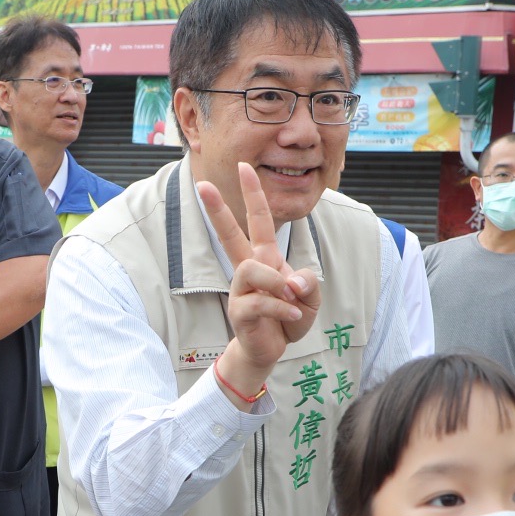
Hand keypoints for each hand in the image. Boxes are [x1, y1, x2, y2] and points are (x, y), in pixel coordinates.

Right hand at [199, 164, 320, 379]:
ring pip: (251, 270)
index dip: (253, 194)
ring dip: (276, 283)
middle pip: (229, 234)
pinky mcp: (240, 311)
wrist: (273, 348)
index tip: (244, 167)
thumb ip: (309, 284)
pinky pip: (260, 302)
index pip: (258, 221)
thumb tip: (293, 280)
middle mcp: (248, 269)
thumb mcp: (310, 298)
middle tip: (203, 184)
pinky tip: (292, 316)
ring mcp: (241, 289)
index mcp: (265, 258)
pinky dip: (282, 309)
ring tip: (293, 300)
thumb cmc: (288, 318)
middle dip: (217, 209)